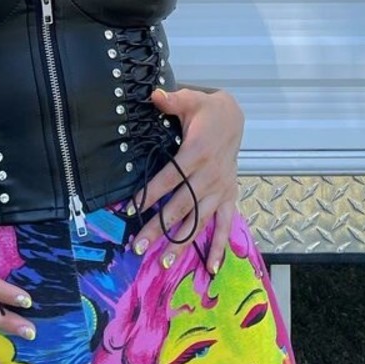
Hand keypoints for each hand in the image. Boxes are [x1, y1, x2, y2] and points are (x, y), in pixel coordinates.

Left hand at [129, 88, 244, 274]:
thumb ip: (171, 100)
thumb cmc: (206, 110)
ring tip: (165, 262)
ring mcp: (221, 190)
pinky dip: (220, 247)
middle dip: (159, 228)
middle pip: (180, 207)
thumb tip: (153, 95)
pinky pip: (226, 225)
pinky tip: (212, 268)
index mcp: (197, 154)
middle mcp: (210, 176)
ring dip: (183, 242)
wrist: (234, 117)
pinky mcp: (229, 196)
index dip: (149, 194)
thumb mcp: (190, 100)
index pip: (169, 179)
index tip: (130, 210)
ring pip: (200, 220)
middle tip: (137, 247)